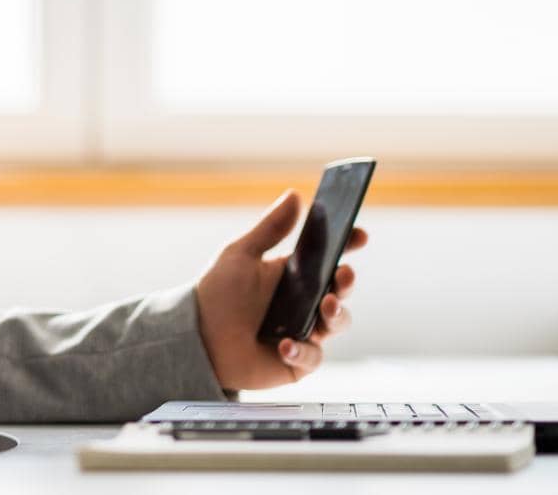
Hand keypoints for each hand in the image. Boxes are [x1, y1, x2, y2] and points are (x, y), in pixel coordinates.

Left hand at [194, 190, 366, 390]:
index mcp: (294, 274)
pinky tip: (285, 344)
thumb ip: (270, 228)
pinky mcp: (297, 361)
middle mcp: (305, 303)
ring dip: (337, 315)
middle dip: (348, 282)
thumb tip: (295, 194)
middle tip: (344, 274)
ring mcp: (305, 332)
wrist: (197, 338)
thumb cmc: (217, 294)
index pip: (329, 257)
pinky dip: (302, 350)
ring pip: (337, 323)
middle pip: (340, 290)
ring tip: (325, 306)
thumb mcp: (241, 254)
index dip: (348, 245)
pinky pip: (312, 357)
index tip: (360, 234)